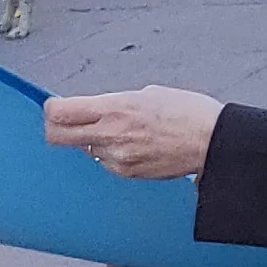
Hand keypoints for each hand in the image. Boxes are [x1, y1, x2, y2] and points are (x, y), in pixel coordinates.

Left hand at [45, 87, 224, 179]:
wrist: (214, 141)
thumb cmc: (190, 113)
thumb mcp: (149, 94)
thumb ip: (115, 103)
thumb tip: (94, 109)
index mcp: (116, 108)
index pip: (60, 112)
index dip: (52, 108)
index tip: (56, 106)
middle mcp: (111, 134)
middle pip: (56, 136)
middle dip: (55, 127)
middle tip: (65, 122)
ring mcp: (117, 157)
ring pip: (85, 149)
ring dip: (93, 140)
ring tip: (122, 132)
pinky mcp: (126, 172)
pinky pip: (105, 162)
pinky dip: (113, 154)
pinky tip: (135, 145)